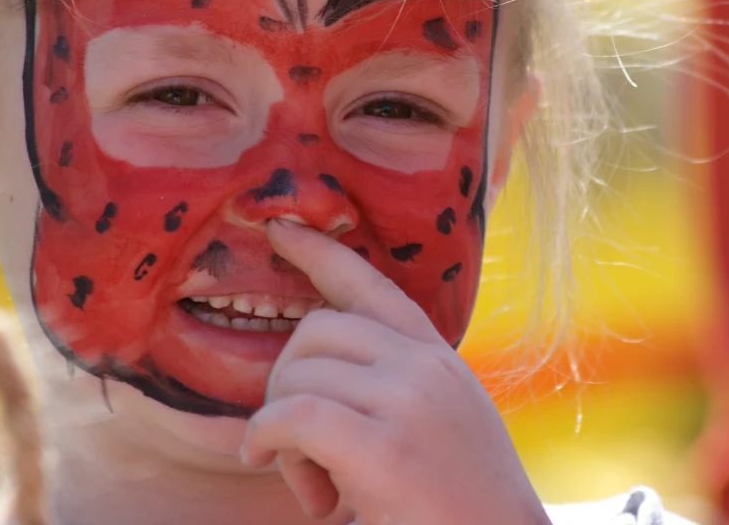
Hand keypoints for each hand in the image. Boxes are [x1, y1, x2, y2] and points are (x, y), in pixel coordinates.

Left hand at [240, 218, 550, 524]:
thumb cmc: (461, 507)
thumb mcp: (442, 424)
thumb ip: (397, 384)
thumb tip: (311, 368)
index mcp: (439, 360)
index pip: (372, 286)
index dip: (320, 254)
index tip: (280, 230)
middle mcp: (427, 368)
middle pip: (315, 330)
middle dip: (286, 383)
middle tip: (300, 448)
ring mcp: (410, 402)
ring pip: (298, 377)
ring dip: (283, 435)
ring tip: (316, 484)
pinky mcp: (386, 450)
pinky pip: (293, 416)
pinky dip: (267, 440)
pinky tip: (275, 466)